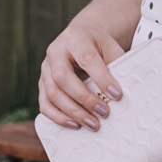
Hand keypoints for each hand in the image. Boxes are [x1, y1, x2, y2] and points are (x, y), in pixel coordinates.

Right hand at [39, 10, 128, 129]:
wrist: (79, 37)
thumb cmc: (96, 45)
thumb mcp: (109, 47)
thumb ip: (115, 65)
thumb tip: (119, 93)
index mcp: (74, 38)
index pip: (86, 59)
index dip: (101, 78)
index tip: (116, 94)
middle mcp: (55, 52)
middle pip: (63, 77)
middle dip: (84, 99)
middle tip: (103, 113)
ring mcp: (45, 68)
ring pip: (52, 93)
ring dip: (73, 112)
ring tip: (92, 123)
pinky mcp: (42, 83)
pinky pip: (44, 103)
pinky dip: (58, 117)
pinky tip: (74, 124)